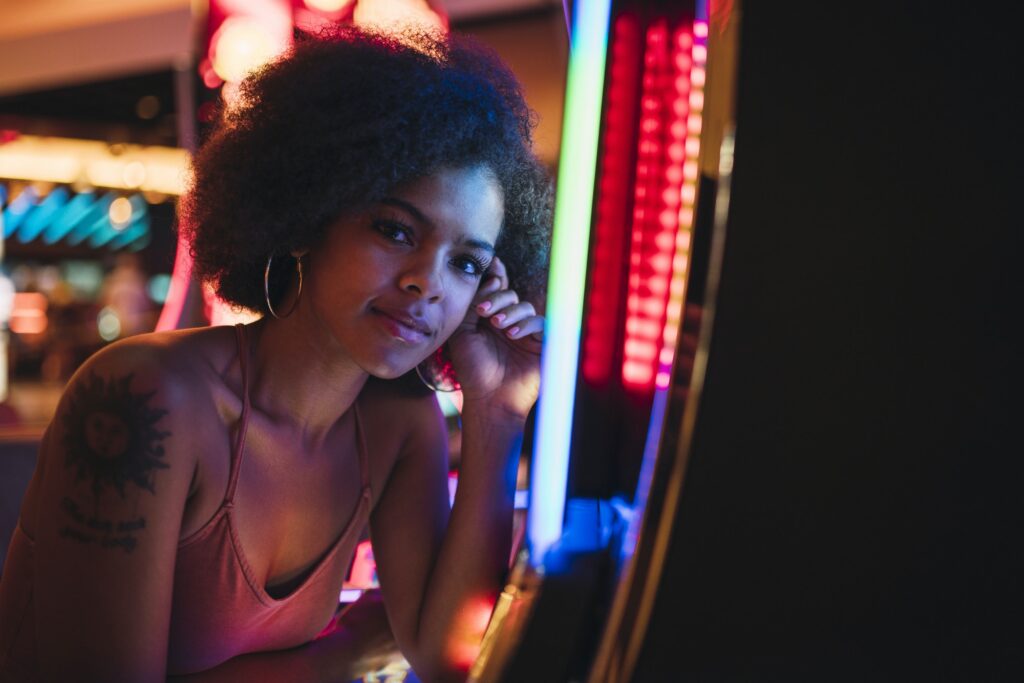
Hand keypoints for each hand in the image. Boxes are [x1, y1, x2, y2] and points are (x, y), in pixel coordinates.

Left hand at [446, 256, 543, 418]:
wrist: (488, 399)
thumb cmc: (473, 370)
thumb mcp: (464, 333)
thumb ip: (473, 305)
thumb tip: (491, 279)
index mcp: (490, 318)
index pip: (497, 291)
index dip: (496, 276)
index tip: (491, 263)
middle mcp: (509, 323)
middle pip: (510, 295)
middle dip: (497, 298)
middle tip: (483, 312)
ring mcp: (526, 334)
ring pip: (525, 307)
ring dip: (510, 311)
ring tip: (497, 325)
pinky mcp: (542, 344)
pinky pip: (541, 323)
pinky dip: (526, 324)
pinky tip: (512, 333)